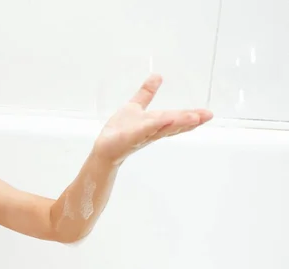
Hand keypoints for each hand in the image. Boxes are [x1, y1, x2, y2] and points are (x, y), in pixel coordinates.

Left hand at [92, 74, 212, 164]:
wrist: (105, 148)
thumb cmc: (121, 130)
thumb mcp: (135, 107)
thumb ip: (146, 93)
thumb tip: (157, 76)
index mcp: (155, 124)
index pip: (176, 119)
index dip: (192, 116)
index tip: (208, 113)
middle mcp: (152, 131)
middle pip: (173, 125)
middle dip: (190, 120)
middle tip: (207, 116)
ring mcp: (141, 135)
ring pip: (162, 129)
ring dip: (177, 123)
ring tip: (194, 118)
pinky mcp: (130, 138)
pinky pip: (144, 131)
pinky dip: (154, 125)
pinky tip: (164, 119)